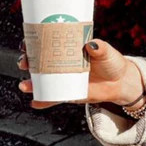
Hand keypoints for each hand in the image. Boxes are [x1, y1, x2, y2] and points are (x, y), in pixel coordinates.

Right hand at [17, 39, 142, 108]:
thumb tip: (91, 44)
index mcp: (66, 48)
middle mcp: (60, 63)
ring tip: (25, 85)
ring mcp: (63, 78)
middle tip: (24, 63)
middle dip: (26, 61)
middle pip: (38, 61)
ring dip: (29, 83)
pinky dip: (43, 101)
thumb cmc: (112, 62)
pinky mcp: (68, 92)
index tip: (26, 44)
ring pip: (41, 80)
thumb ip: (100, 48)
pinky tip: (36, 102)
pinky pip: (52, 97)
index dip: (32, 42)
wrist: (120, 82)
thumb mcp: (106, 52)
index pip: (45, 42)